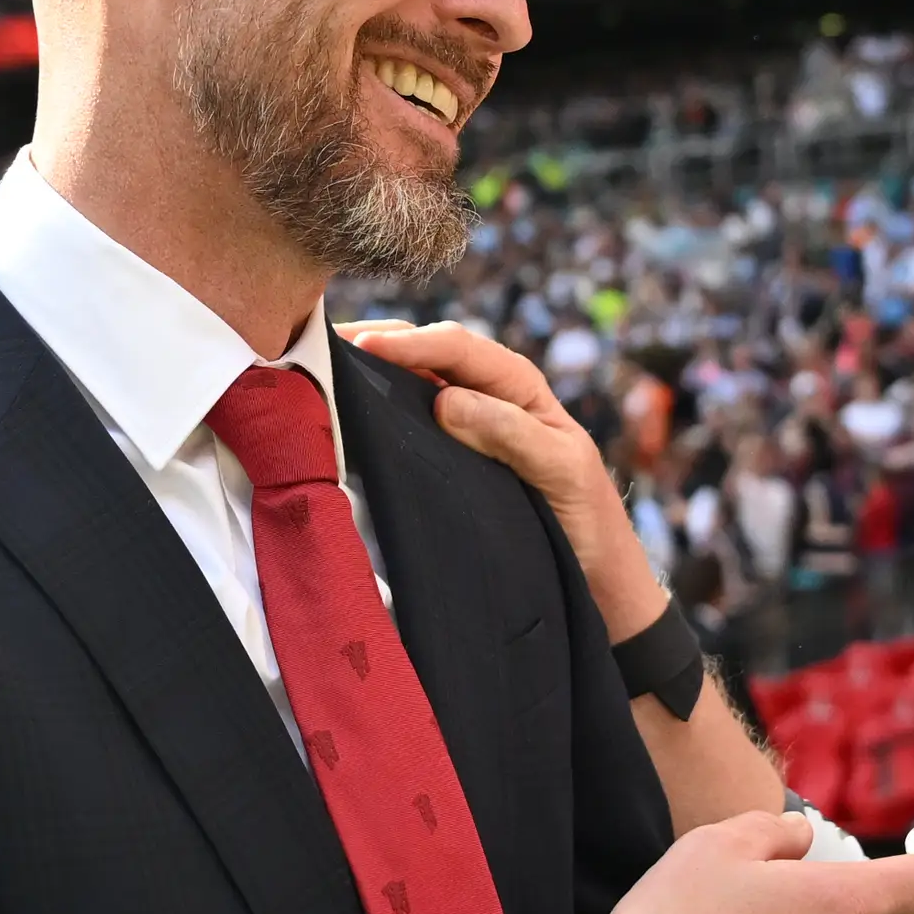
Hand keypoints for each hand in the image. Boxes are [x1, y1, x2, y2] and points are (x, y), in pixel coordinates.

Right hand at [347, 320, 665, 636]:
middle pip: (426, 352)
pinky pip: (410, 421)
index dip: (410, 343)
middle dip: (378, 341)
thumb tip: (444, 400)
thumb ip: (511, 433)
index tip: (364, 347)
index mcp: (520, 385)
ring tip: (320, 367)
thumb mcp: (560, 470)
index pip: (458, 347)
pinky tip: (344, 411)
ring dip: (370, 371)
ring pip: (412, 382)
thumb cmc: (588, 519)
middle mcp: (490, 394)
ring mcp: (468, 423)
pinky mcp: (450, 456)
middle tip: (321, 343)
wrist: (593, 572)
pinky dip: (378, 409)